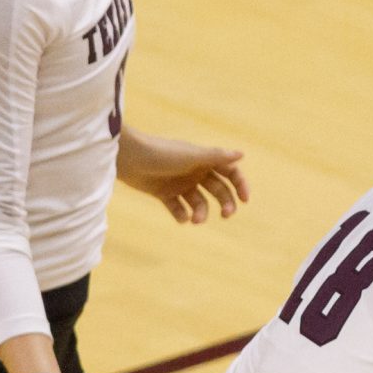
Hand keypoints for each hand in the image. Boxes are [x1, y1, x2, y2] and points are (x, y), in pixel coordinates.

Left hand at [119, 130, 248, 224]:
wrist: (127, 157)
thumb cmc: (161, 153)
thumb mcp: (191, 157)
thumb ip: (216, 157)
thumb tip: (242, 154)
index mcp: (204, 159)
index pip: (230, 172)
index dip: (240, 185)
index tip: (245, 200)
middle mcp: (195, 171)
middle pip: (218, 190)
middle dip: (225, 203)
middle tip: (226, 214)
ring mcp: (180, 183)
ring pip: (199, 202)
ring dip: (201, 213)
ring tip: (195, 219)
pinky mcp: (164, 193)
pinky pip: (178, 208)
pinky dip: (182, 215)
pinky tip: (181, 217)